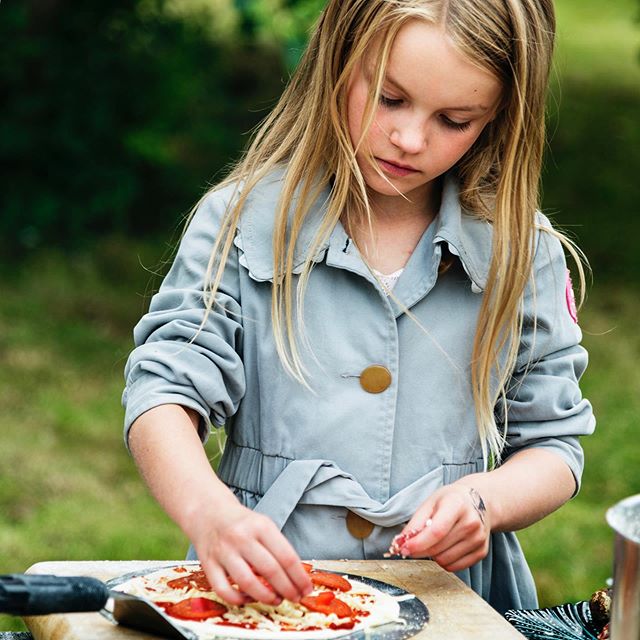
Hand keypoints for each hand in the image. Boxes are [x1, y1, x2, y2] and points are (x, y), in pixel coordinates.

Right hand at [189, 501, 312, 605]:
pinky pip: (224, 590)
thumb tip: (296, 577)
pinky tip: (249, 598)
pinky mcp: (208, 564)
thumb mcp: (263, 525)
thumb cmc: (242, 523)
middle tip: (295, 597)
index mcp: (260, 526)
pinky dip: (239, 600)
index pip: (286, 556)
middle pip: (270, 570)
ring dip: (266, 597)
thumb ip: (277, 547)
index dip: (299, 577)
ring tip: (276, 600)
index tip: (307, 588)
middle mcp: (241, 537)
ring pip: (247, 582)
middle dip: (288, 589)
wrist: (208, 512)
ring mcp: (223, 552)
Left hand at [396, 484, 489, 571]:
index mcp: (457, 504)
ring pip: (444, 560)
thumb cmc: (451, 500)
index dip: (418, 543)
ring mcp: (478, 539)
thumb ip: (416, 522)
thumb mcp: (431, 502)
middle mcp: (471, 522)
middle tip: (413, 544)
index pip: (436, 531)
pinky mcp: (481, 552)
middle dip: (420, 549)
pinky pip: (454, 567)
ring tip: (434, 541)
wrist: (479, 501)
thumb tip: (402, 542)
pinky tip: (444, 547)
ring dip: (432, 555)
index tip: (403, 548)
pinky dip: (444, 561)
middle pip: (438, 548)